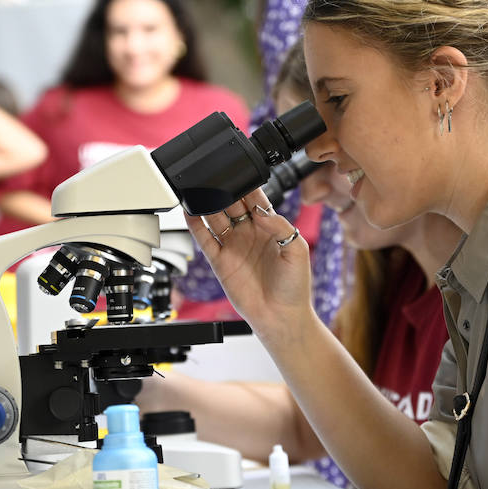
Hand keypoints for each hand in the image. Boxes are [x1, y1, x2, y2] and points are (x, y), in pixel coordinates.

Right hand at [183, 188, 314, 343]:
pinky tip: (190, 211)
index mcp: (270, 227)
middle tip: (216, 178)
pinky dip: (195, 225)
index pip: (255, 199)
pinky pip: (204, 240)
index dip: (247, 186)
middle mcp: (249, 234)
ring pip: (216, 218)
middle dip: (224, 190)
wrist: (281, 316)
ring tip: (199, 190)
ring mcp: (233, 246)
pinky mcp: (220, 262)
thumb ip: (280, 226)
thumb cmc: (294, 286)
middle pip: (232, 204)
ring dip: (207, 204)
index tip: (240, 172)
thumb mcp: (297, 250)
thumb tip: (260, 211)